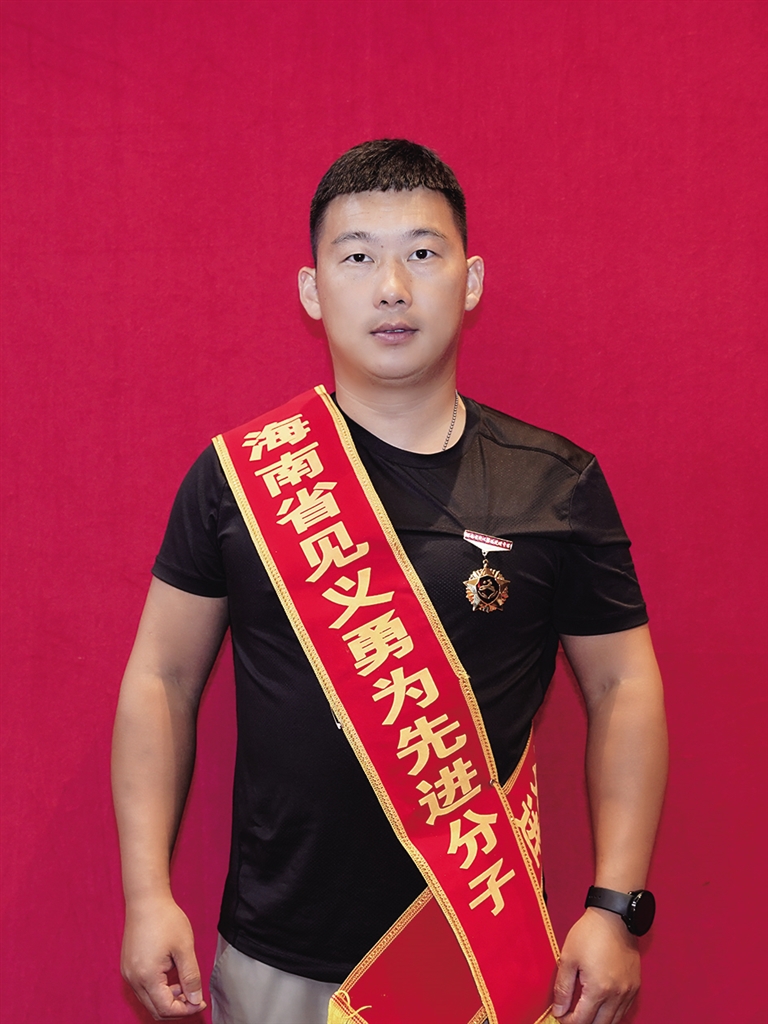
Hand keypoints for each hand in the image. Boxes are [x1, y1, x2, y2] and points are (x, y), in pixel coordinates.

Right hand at [121, 895, 206, 1018]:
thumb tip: (195, 1000)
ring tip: (185, 985)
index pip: (165, 1009)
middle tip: (195, 998)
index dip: (186, 1010)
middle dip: (177, 1008)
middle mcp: (133, 979)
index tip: (201, 1002)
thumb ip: (191, 977)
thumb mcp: (184, 948)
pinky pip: (143, 989)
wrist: (146, 900)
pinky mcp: (128, 967)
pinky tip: (172, 978)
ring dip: (168, 1000)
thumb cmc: (166, 919)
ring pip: (149, 1000)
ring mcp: (128, 973)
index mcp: (147, 976)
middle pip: (155, 1009)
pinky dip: (158, 990)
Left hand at [552, 908, 639, 1023]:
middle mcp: (617, 995)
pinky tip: (602, 1005)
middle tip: (571, 1015)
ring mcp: (628, 991)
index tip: (560, 1015)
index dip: (568, 1021)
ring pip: (614, 1020)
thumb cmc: (590, 933)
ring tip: (585, 1011)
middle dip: (583, 1023)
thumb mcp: (569, 958)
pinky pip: (624, 1009)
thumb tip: (559, 1010)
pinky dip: (612, 1013)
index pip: (582, 1020)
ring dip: (599, 1021)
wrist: (614, 917)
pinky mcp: (635, 985)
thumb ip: (563, 988)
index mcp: (599, 989)